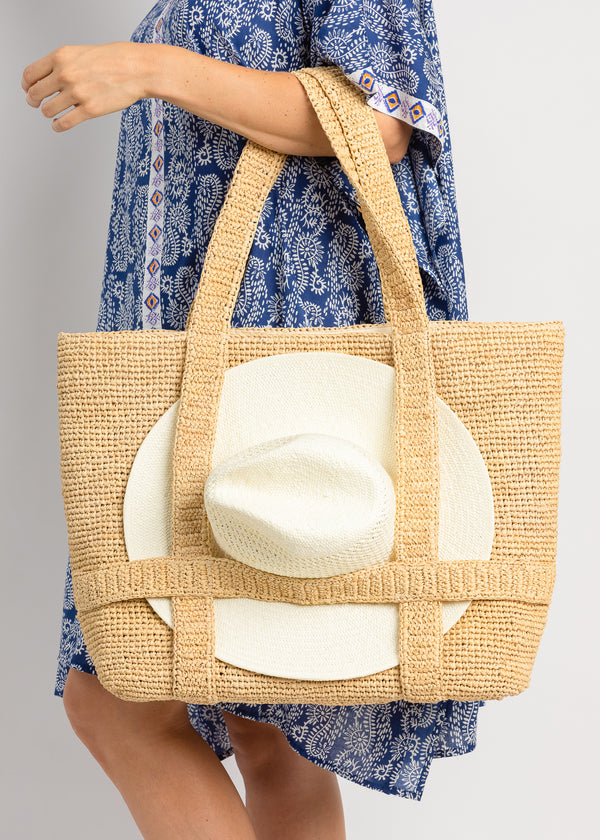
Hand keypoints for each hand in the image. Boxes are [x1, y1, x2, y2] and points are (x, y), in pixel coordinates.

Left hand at [21, 42, 149, 131]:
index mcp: (61, 57)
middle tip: (37, 104)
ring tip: (53, 113)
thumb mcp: (80, 53)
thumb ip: (62, 64)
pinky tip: (58, 124)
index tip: (29, 89)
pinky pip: (63, 123)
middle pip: (35, 94)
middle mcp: (65, 74)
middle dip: (34, 101)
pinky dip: (57, 126)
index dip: (27, 85)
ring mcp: (77, 93)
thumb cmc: (112, 61)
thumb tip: (45, 80)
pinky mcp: (89, 110)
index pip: (30, 74)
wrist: (136, 69)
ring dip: (48, 113)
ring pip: (47, 110)